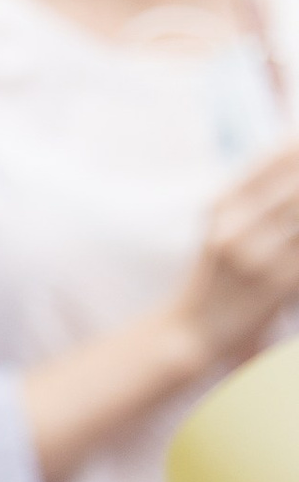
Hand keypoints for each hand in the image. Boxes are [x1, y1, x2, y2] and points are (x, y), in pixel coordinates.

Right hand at [26, 128, 298, 481]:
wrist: (193, 331)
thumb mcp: (219, 226)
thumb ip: (253, 193)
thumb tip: (290, 154)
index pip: (276, 161)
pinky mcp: (278, 283)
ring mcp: (259, 255)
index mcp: (222, 205)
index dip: (296, 150)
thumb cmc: (215, 276)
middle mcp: (237, 225)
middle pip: (298, 187)